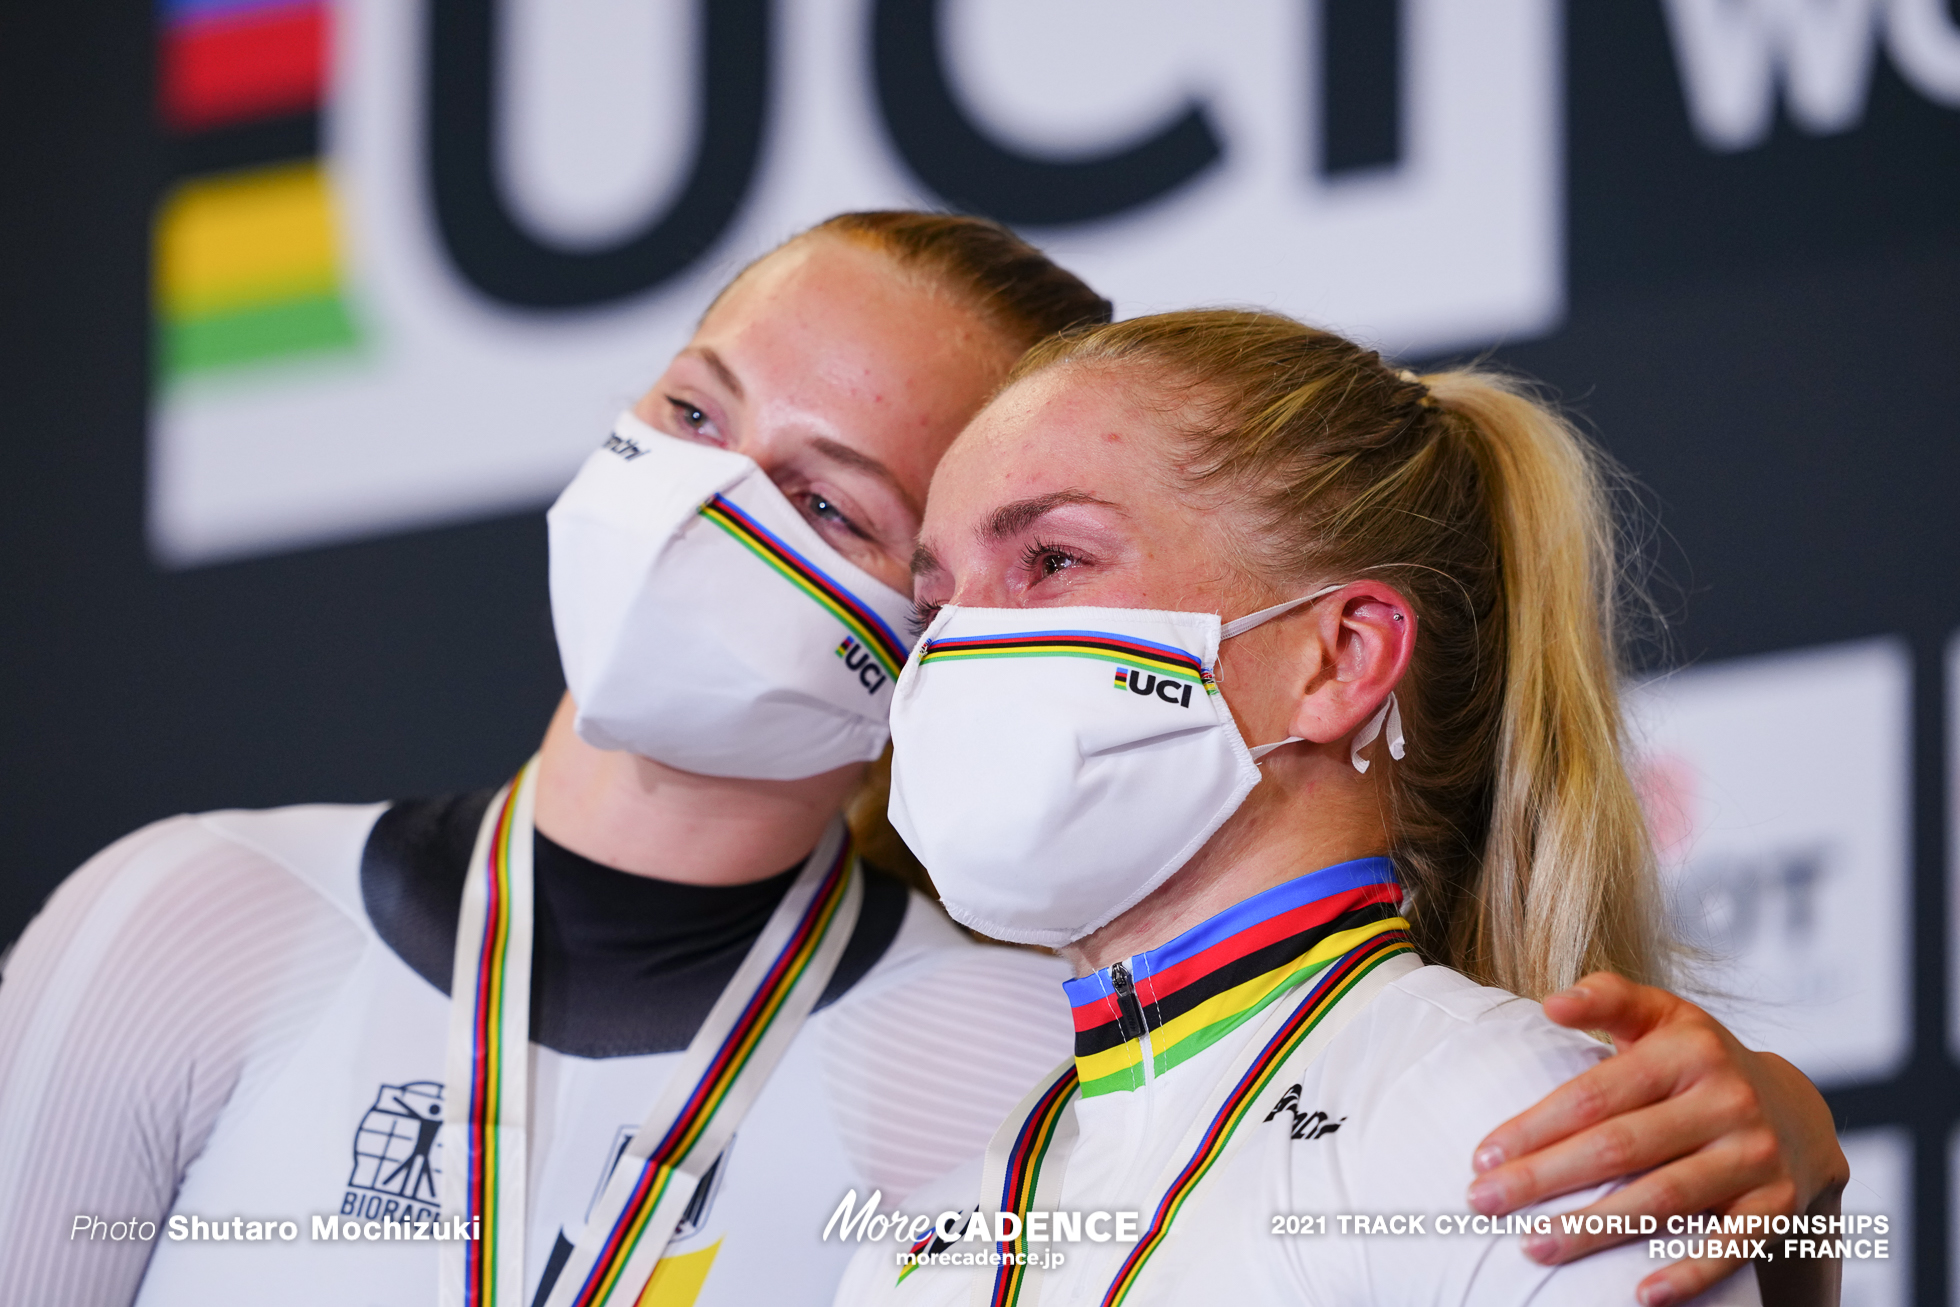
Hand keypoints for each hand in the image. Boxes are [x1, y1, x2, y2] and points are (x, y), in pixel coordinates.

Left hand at [1463, 973, 1847, 1305]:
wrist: (1798, 1110)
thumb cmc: (1698, 1061)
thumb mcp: (1662, 1015)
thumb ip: (1607, 998)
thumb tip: (1551, 1004)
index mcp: (1688, 1051)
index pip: (1595, 1094)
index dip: (1534, 1126)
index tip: (1482, 1156)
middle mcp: (1728, 1101)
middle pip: (1619, 1147)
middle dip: (1544, 1178)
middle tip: (1482, 1203)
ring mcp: (1756, 1156)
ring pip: (1664, 1199)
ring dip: (1594, 1229)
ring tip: (1532, 1247)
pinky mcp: (1778, 1205)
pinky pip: (1730, 1246)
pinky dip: (1688, 1272)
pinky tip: (1640, 1294)